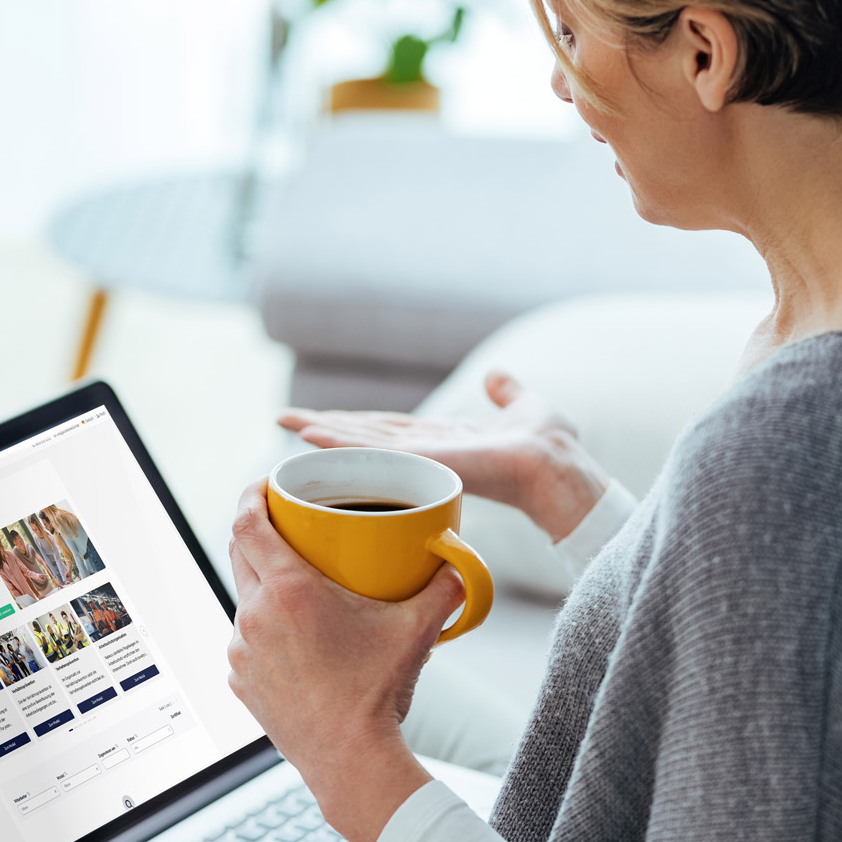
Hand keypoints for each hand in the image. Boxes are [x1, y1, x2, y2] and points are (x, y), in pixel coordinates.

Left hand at [226, 480, 455, 841]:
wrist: (350, 761)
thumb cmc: (378, 694)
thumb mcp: (416, 631)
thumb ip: (444, 587)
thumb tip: (462, 562)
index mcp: (289, 591)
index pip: (247, 522)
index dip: (250, 494)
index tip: (264, 483)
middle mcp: (254, 615)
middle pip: (240, 552)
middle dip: (258, 532)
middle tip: (285, 523)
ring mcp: (241, 650)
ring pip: (244, 597)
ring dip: (263, 584)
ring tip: (296, 585)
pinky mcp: (240, 679)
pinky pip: (245, 638)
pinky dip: (264, 627)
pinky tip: (293, 636)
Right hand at [279, 370, 610, 540]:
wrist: (558, 465)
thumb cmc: (550, 447)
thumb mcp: (524, 405)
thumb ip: (506, 392)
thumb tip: (496, 376)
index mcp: (443, 439)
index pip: (389, 429)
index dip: (354, 423)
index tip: (322, 417)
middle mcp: (426, 451)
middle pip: (365, 436)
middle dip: (324, 428)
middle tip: (283, 419)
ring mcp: (422, 459)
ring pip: (361, 443)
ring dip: (322, 433)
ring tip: (286, 422)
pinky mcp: (423, 461)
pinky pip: (373, 451)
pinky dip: (340, 443)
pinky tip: (310, 434)